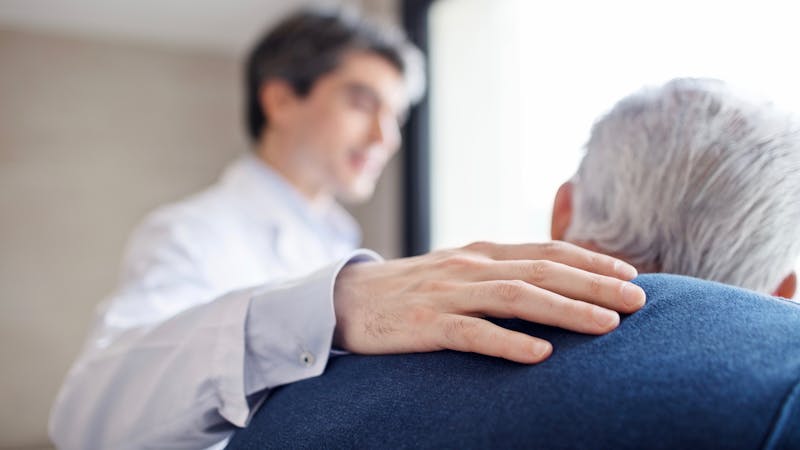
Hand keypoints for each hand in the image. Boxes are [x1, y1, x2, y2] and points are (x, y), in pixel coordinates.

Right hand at [332, 241, 644, 363]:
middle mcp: (470, 266)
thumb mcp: (458, 271)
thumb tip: (548, 283)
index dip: (590, 260)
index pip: (546, 250)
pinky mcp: (426, 324)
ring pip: (516, 297)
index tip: (631, 274)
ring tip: (608, 326)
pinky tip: (541, 355)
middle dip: (595, 284)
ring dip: (566, 310)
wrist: (346, 299)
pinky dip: (509, 342)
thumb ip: (499, 273)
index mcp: (481, 252)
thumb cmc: (410, 290)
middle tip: (639, 300)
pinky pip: (473, 333)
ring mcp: (448, 294)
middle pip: (542, 271)